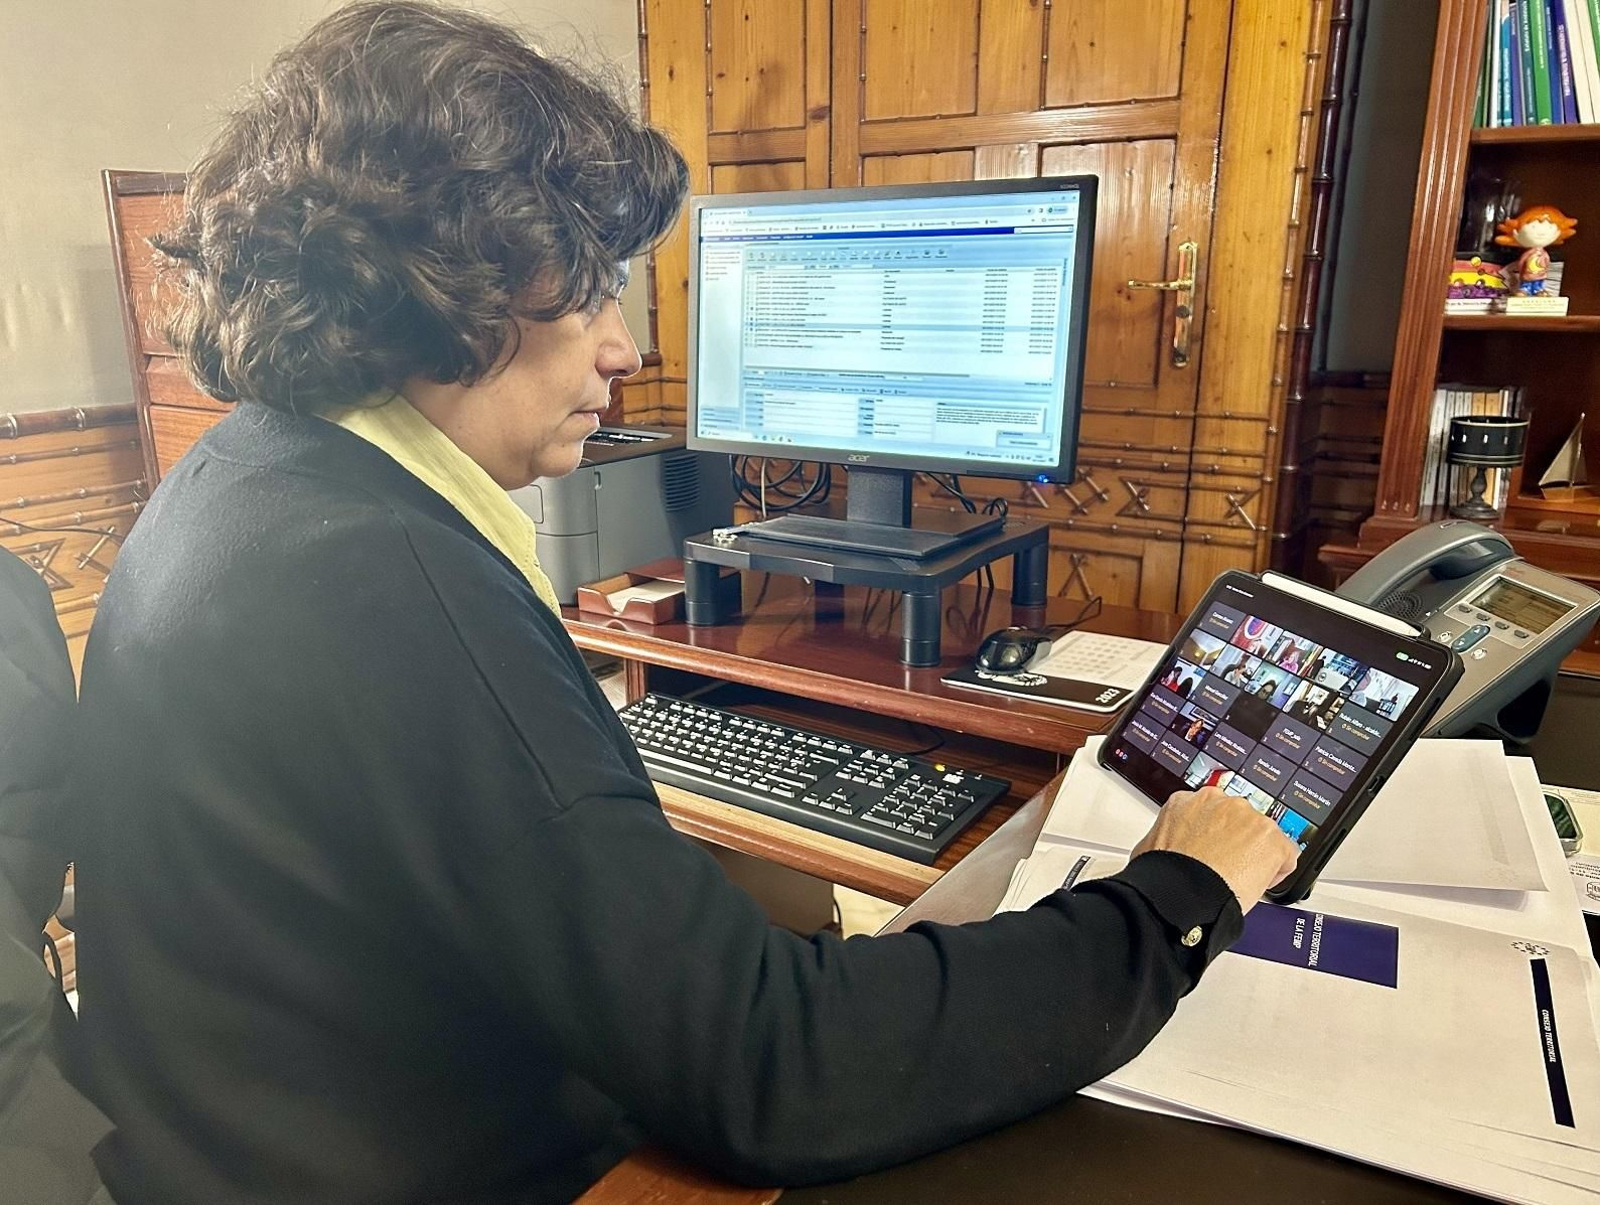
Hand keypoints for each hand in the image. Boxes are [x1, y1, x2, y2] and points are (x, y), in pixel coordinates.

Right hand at [1130, 786, 1299, 914]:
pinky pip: (1285, 855)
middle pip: (1239, 820)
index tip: (1213, 849)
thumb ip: (1167, 837)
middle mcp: (1221, 802)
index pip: (1211, 812)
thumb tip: (1163, 850)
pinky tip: (1259, 884)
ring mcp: (1248, 817)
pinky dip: (1277, 870)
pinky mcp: (1271, 838)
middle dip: (1235, 841)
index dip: (1213, 835)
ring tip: (1239, 878)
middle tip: (1225, 866)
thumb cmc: (1163, 874)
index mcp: (1189, 801)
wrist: (1182, 893)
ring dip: (1255, 854)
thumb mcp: (1150, 846)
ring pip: (1262, 836)